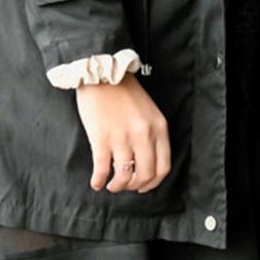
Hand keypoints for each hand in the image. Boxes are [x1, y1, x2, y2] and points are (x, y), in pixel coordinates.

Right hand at [75, 74, 170, 193]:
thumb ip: (152, 134)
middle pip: (145, 175)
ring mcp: (122, 138)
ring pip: (124, 176)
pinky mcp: (101, 138)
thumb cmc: (124, 91)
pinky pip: (102, 169)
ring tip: (111, 185)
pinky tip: (96, 182)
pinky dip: (99, 181)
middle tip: (126, 187)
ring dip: (117, 186)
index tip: (143, 186)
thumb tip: (146, 161)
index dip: (153, 183)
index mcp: (158, 128)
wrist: (103, 73)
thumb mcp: (149, 111)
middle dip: (135, 186)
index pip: (163, 167)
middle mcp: (143, 135)